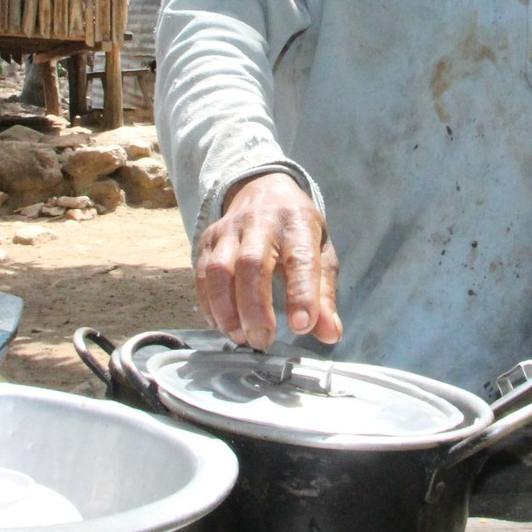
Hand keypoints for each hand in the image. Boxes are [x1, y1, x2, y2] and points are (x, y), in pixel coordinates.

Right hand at [195, 171, 342, 348]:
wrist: (264, 190)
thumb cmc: (297, 231)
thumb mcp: (321, 255)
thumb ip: (325, 297)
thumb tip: (330, 335)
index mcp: (298, 225)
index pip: (300, 259)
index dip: (302, 294)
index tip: (302, 327)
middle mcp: (261, 222)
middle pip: (251, 264)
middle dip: (255, 309)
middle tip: (263, 340)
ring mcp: (229, 230)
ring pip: (219, 270)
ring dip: (227, 311)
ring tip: (241, 337)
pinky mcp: (207, 240)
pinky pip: (201, 276)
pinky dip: (209, 306)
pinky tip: (223, 325)